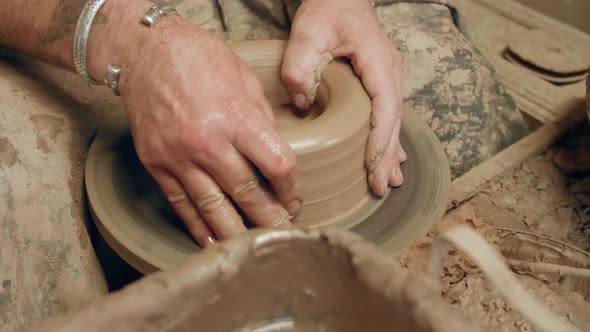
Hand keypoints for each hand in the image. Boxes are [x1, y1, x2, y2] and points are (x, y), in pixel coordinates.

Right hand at [99, 19, 301, 246]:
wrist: (144, 51)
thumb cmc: (197, 58)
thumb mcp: (243, 78)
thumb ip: (262, 118)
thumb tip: (275, 149)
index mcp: (234, 117)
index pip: (276, 165)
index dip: (291, 187)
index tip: (295, 198)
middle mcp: (206, 141)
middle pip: (246, 192)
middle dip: (269, 218)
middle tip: (282, 232)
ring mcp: (177, 156)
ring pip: (212, 206)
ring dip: (236, 231)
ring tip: (252, 246)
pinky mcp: (156, 163)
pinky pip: (180, 203)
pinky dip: (197, 225)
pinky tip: (211, 240)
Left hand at [282, 0, 405, 195]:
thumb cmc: (328, 10)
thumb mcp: (307, 31)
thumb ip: (300, 64)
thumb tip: (302, 100)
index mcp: (377, 61)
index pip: (385, 106)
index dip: (381, 138)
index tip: (374, 165)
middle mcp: (389, 71)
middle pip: (394, 120)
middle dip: (387, 155)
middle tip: (380, 185)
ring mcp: (387, 76)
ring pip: (394, 120)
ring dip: (391, 151)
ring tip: (389, 181)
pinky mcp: (379, 81)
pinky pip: (387, 114)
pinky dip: (388, 138)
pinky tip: (388, 157)